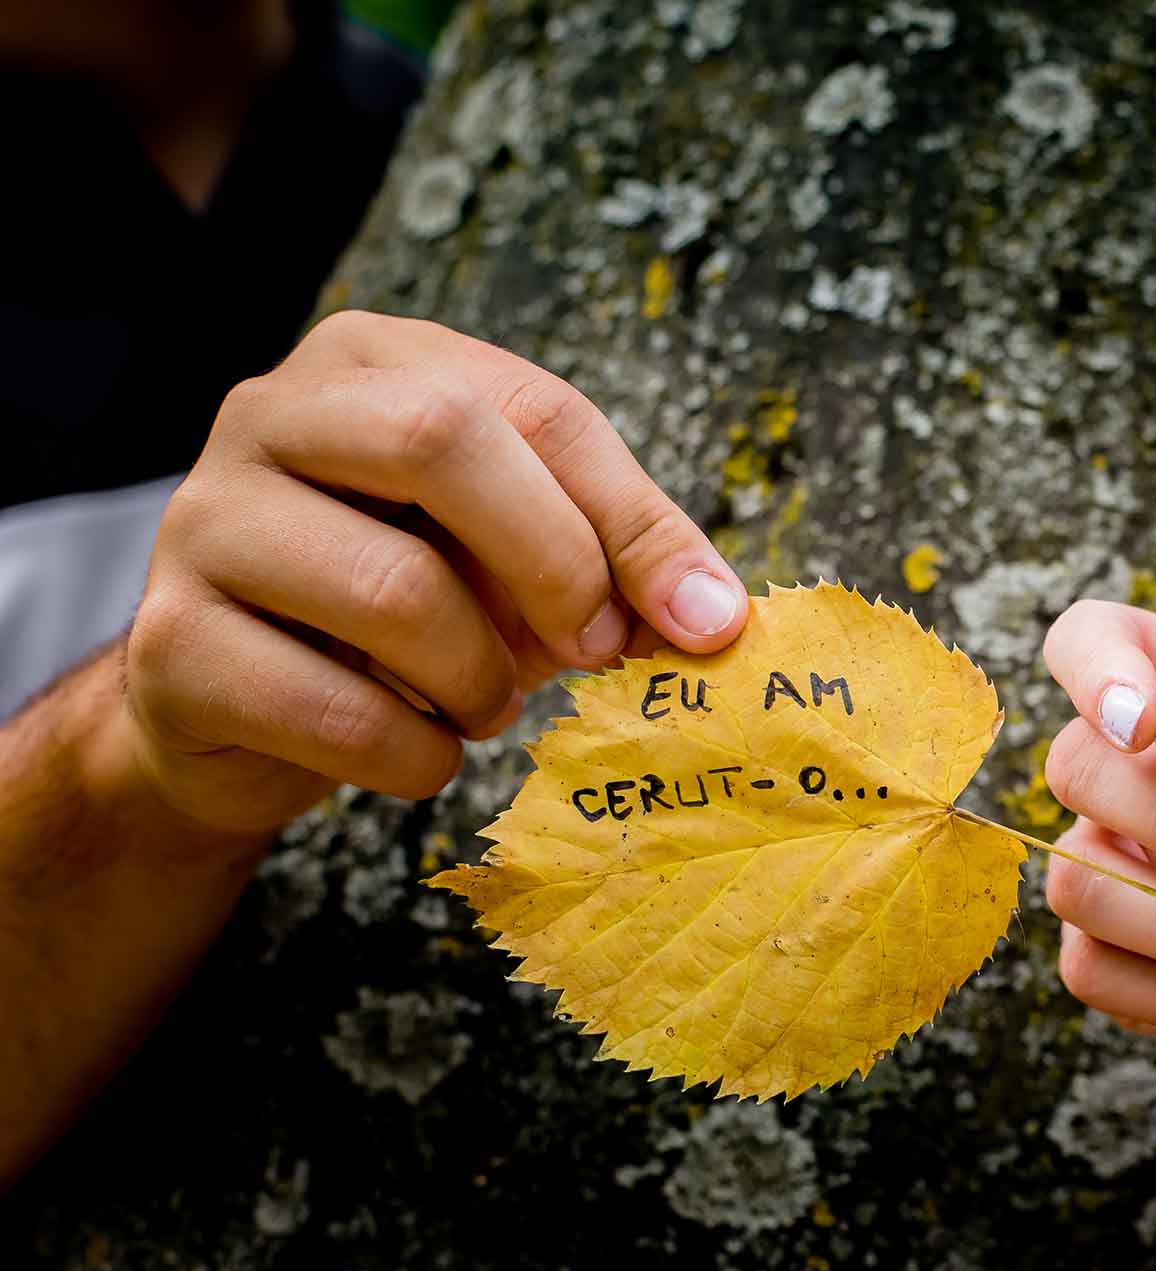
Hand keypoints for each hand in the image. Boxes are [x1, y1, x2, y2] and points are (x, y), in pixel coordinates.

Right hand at [121, 311, 748, 834]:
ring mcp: (205, 522)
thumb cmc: (408, 612)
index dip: (632, 521)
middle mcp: (273, 414)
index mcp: (377, 363)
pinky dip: (414, 756)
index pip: (537, 407)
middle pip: (440, 439)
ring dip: (479, 679)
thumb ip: (619, 564)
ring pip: (394, 588)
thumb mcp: (526, 564)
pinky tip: (416, 751)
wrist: (245, 712)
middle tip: (590, 650)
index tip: (697, 618)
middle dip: (552, 563)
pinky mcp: (172, 645)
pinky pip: (336, 709)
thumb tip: (716, 618)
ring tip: (480, 704)